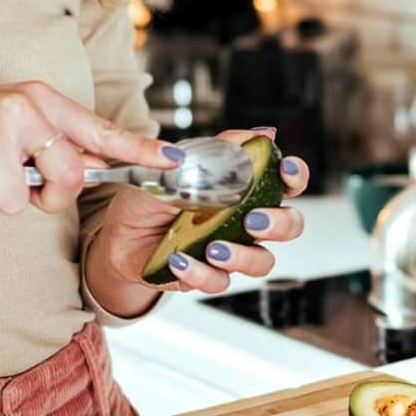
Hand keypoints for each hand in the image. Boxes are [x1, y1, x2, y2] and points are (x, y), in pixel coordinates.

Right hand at [0, 81, 176, 217]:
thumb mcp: (14, 125)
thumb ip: (54, 146)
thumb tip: (96, 170)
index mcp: (40, 100)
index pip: (98, 131)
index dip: (138, 149)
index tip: (172, 161)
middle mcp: (20, 108)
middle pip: (67, 176)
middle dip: (47, 197)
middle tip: (20, 185)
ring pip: (17, 201)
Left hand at [85, 129, 311, 304]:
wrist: (119, 234)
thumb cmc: (153, 196)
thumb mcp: (179, 165)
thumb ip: (220, 150)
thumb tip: (261, 134)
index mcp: (245, 189)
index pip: (286, 182)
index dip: (296, 176)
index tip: (285, 172)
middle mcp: (245, 221)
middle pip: (289, 224)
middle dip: (279, 223)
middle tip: (252, 219)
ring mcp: (231, 250)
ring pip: (262, 260)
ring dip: (243, 255)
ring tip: (213, 248)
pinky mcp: (209, 276)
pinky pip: (220, 281)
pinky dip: (201, 272)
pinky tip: (179, 260)